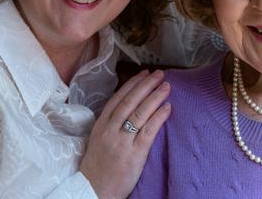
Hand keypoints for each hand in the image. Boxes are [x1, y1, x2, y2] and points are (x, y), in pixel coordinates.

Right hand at [80, 70, 170, 198]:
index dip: (132, 85)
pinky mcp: (134, 154)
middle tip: (159, 74)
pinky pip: (148, 131)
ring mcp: (122, 142)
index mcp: (100, 126)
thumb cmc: (98, 167)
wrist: (93, 191)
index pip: (117, 99)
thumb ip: (111, 124)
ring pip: (139, 113)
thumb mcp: (99, 140)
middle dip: (146, 85)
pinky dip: (158, 117)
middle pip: (130, 102)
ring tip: (166, 87)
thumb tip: (130, 107)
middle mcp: (110, 130)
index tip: (143, 73)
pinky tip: (168, 108)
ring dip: (154, 97)